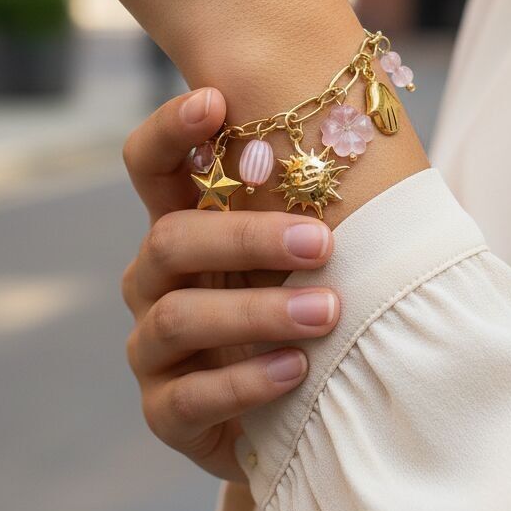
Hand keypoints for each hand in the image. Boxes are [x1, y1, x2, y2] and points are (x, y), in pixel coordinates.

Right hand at [121, 87, 341, 480]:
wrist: (292, 408)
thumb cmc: (297, 306)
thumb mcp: (297, 255)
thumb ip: (303, 207)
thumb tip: (360, 135)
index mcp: (183, 226)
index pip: (150, 164)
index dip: (169, 129)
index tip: (215, 100)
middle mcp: (155, 278)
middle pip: (170, 239)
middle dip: (245, 237)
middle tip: (320, 242)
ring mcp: (152, 346)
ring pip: (179, 316)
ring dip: (257, 313)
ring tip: (326, 313)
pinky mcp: (163, 411)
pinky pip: (189, 395)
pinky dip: (246, 381)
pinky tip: (296, 371)